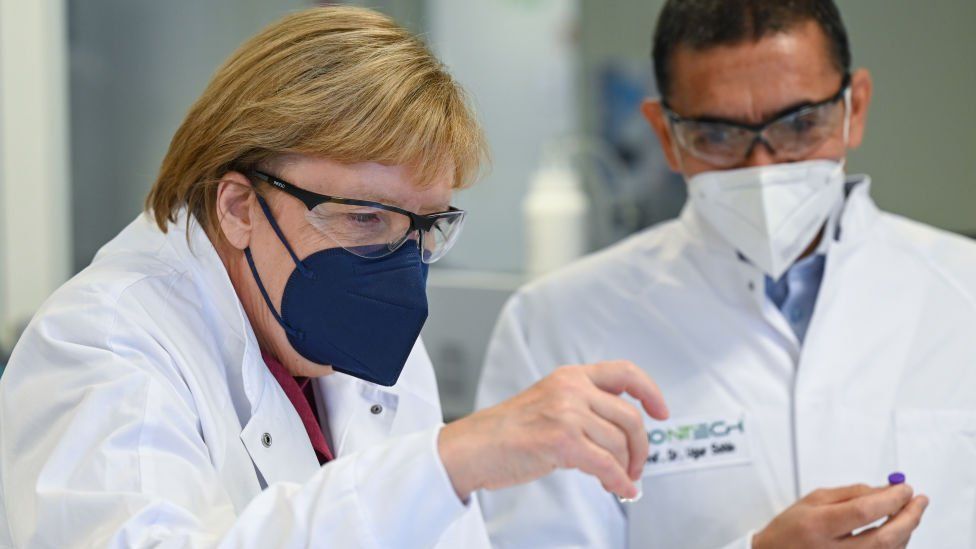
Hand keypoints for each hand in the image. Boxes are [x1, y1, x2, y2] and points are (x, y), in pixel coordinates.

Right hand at [438, 361, 668, 500]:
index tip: (661, 411)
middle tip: (637, 465)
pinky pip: (607, 465)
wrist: (474, 446)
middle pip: (629, 417)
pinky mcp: (562, 441)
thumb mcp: (549, 402)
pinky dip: (619, 482)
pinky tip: (620, 490)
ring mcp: (567, 413)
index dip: (650, 391)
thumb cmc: (508, 431)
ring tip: (619, 481)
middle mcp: (571, 389)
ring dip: (626, 468)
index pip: (624, 372)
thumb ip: (583, 406)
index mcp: (570, 376)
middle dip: (640, 447)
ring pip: (619, 444)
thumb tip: (622, 432)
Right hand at [753, 483, 928, 548]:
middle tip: (919, 501)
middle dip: (909, 517)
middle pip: (884, 538)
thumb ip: (850, 493)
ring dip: (906, 530)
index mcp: (819, 525)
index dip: (890, 499)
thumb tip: (885, 489)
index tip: (904, 488)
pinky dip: (897, 544)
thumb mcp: (814, 500)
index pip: (863, 512)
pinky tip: (898, 530)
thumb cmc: (791, 528)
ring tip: (910, 512)